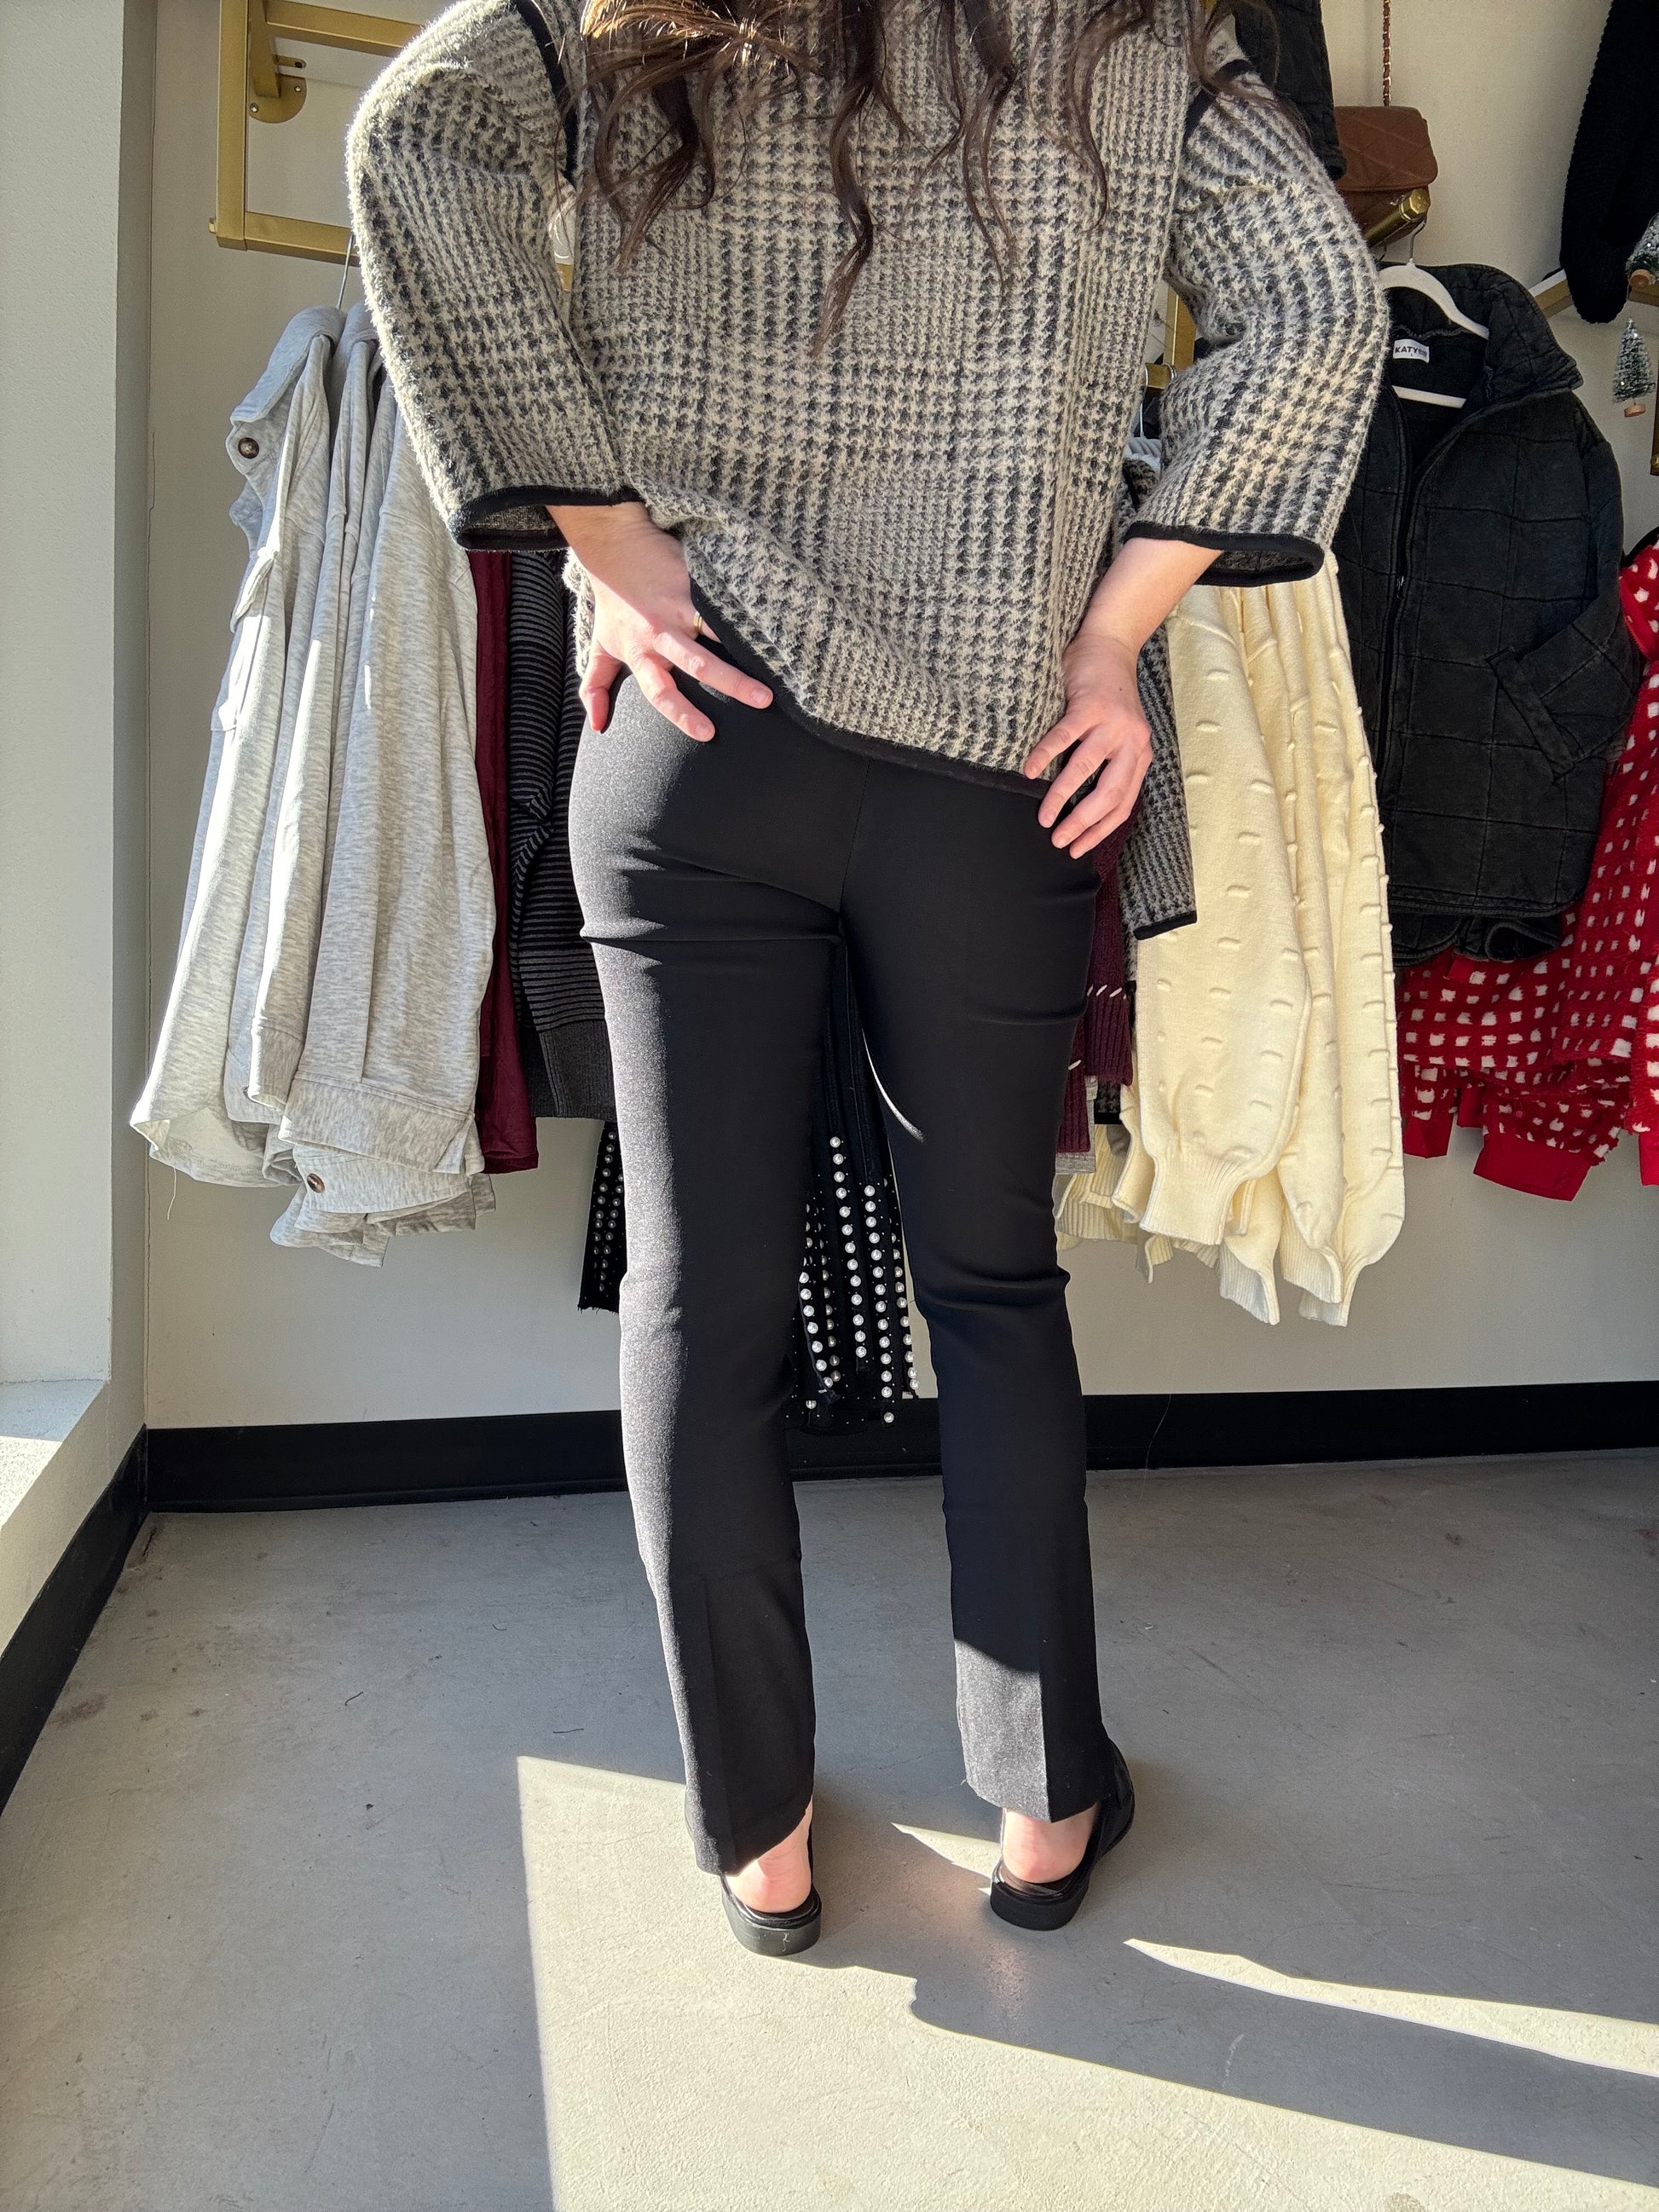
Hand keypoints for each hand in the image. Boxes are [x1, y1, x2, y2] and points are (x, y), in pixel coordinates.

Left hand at [546, 501, 771, 739]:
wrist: (616, 549)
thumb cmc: (612, 605)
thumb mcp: (600, 647)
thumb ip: (596, 687)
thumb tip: (596, 726)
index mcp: (641, 654)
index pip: (661, 692)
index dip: (683, 714)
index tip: (708, 734)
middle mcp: (662, 634)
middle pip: (699, 664)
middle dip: (732, 684)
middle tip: (763, 702)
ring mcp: (681, 607)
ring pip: (717, 632)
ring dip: (748, 647)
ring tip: (779, 663)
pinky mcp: (695, 583)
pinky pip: (723, 601)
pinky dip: (746, 613)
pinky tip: (774, 625)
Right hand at [1022, 623, 1151, 855]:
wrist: (1111, 645)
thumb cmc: (1107, 694)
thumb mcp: (1120, 734)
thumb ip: (1111, 762)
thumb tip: (1083, 801)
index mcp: (1140, 754)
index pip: (1123, 804)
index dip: (1100, 831)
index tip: (1079, 849)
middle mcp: (1132, 742)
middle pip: (1108, 795)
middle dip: (1082, 823)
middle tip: (1060, 841)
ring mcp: (1112, 723)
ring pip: (1084, 770)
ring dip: (1061, 798)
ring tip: (1044, 817)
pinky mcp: (1090, 705)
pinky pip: (1064, 738)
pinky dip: (1044, 756)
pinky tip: (1030, 771)